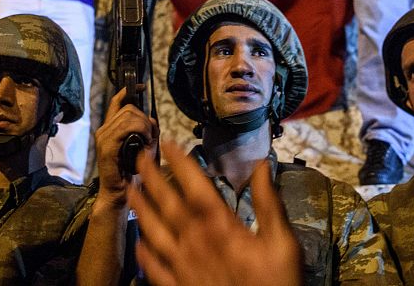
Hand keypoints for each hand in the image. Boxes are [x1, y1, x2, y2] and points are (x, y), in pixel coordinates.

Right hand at [94, 87, 158, 207]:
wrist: (120, 194)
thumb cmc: (132, 173)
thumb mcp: (144, 147)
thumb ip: (147, 131)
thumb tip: (152, 120)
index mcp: (111, 129)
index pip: (117, 103)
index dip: (128, 92)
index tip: (140, 87)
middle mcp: (104, 131)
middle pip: (128, 108)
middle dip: (144, 117)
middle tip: (150, 134)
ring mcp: (104, 138)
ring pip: (128, 116)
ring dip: (143, 125)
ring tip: (147, 140)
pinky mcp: (106, 147)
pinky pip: (125, 128)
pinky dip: (139, 131)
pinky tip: (144, 141)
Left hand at [129, 140, 302, 285]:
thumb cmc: (275, 284)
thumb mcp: (282, 242)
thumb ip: (269, 203)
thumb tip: (261, 166)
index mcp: (220, 227)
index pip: (194, 186)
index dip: (179, 162)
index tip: (166, 142)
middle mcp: (195, 242)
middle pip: (167, 203)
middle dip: (151, 177)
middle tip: (139, 156)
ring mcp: (182, 267)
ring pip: (153, 231)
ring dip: (140, 208)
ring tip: (130, 190)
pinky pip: (154, 268)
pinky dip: (144, 252)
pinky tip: (139, 241)